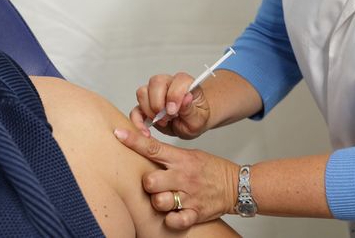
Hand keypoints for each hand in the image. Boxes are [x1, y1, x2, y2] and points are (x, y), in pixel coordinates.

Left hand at [114, 128, 238, 229]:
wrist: (237, 185)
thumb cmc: (211, 169)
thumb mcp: (190, 155)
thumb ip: (168, 155)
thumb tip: (143, 150)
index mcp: (181, 159)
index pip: (153, 148)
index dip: (133, 141)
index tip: (118, 133)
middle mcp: (183, 176)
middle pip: (150, 181)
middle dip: (146, 184)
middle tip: (153, 185)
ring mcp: (189, 195)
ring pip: (159, 202)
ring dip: (158, 202)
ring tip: (165, 199)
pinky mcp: (195, 212)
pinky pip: (176, 220)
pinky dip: (171, 220)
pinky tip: (172, 215)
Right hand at [130, 72, 209, 138]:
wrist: (190, 124)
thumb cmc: (196, 119)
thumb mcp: (199, 119)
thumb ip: (191, 109)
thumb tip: (187, 97)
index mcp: (186, 84)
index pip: (178, 80)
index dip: (174, 95)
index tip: (174, 111)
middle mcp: (169, 84)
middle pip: (156, 82)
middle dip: (158, 103)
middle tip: (167, 118)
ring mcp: (155, 92)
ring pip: (143, 92)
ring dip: (149, 110)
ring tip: (161, 122)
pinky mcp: (146, 104)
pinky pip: (136, 108)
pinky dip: (138, 120)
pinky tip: (146, 130)